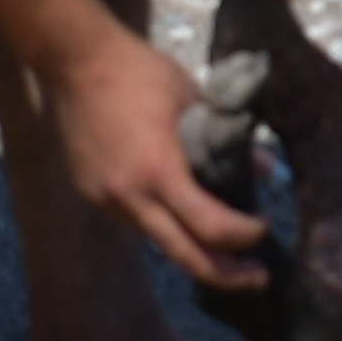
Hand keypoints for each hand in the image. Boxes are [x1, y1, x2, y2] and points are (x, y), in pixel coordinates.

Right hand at [47, 29, 269, 289]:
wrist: (76, 62)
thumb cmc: (140, 73)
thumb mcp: (194, 100)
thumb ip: (227, 141)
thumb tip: (264, 169)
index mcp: (159, 172)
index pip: (211, 227)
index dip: (243, 236)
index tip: (263, 227)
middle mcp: (129, 197)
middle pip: (185, 257)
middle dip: (226, 274)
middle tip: (256, 277)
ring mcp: (107, 199)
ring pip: (159, 241)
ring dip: (194, 248)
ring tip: (225, 247)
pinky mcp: (92, 193)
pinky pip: (136, 220)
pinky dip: (164, 223)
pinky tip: (181, 213)